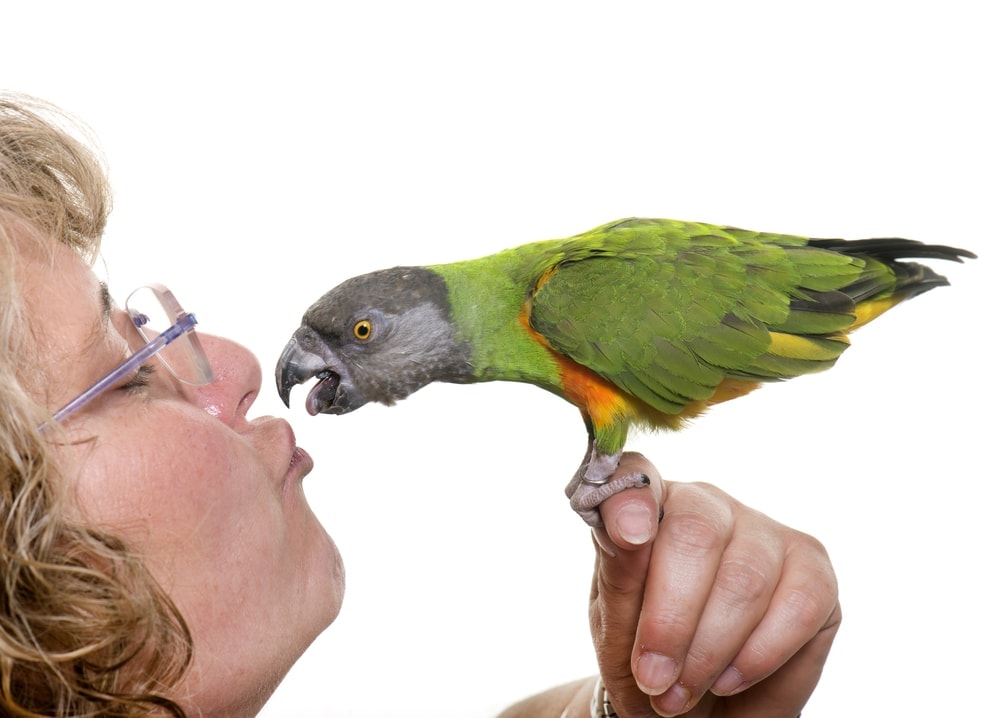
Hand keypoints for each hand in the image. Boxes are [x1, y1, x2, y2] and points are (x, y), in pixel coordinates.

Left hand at [591, 453, 839, 716]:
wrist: (691, 709)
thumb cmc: (644, 656)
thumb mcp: (614, 626)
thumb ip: (619, 575)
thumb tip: (627, 532)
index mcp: (647, 505)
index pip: (636, 476)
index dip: (632, 500)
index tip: (627, 536)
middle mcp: (707, 504)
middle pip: (695, 535)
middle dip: (672, 620)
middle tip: (654, 677)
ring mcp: (764, 530)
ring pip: (746, 579)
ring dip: (709, 651)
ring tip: (683, 690)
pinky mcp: (813, 569)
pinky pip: (798, 606)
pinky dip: (758, 655)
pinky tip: (728, 679)